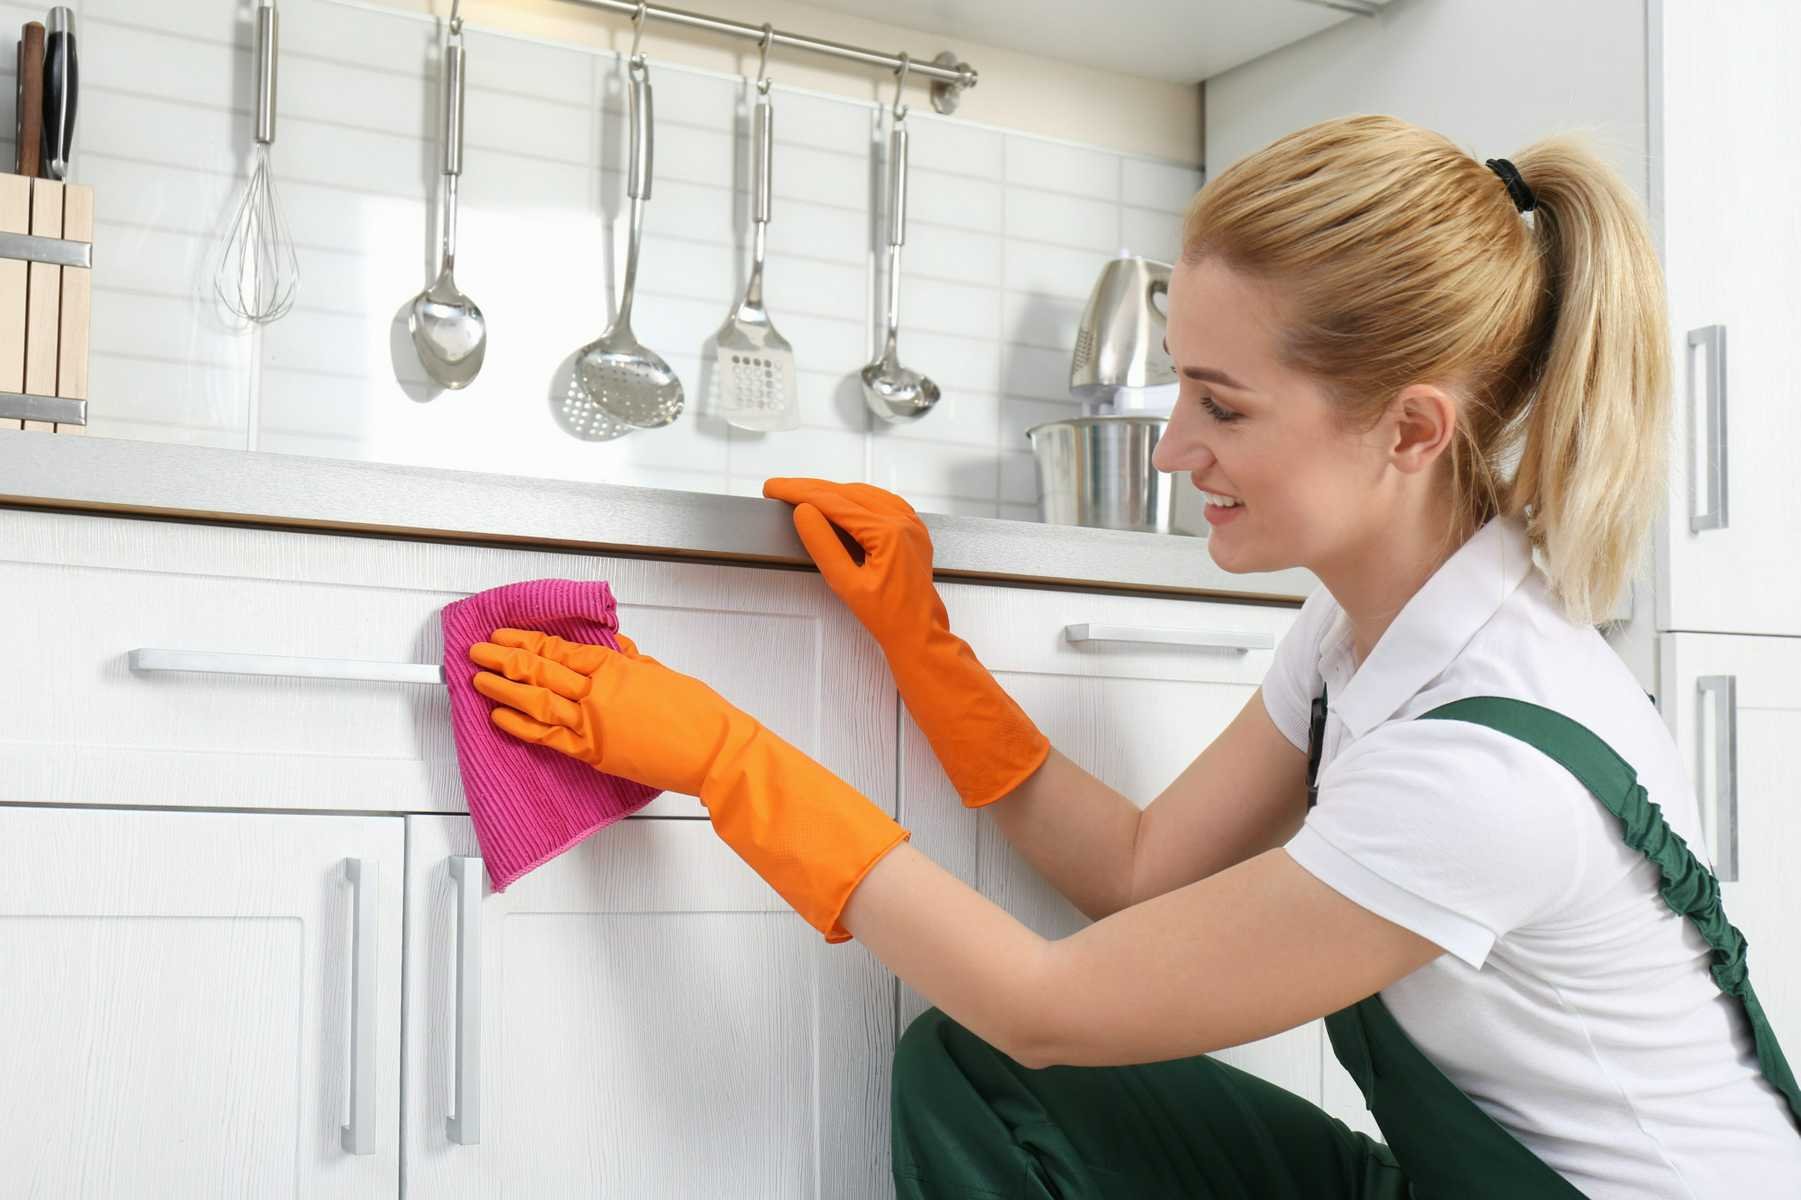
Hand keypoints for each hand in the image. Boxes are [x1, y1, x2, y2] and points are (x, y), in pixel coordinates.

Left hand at [469, 628, 746, 796]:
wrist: (714, 751)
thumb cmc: (698, 713)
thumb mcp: (662, 673)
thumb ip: (632, 662)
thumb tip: (616, 651)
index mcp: (615, 667)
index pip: (558, 649)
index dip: (525, 640)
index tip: (503, 635)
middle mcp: (598, 693)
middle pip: (539, 671)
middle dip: (503, 659)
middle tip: (478, 652)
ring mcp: (592, 724)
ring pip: (536, 702)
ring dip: (504, 690)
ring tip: (480, 680)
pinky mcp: (594, 754)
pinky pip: (547, 738)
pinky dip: (520, 728)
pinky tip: (500, 718)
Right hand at [760, 477, 945, 654]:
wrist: (919, 632)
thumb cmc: (889, 617)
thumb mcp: (846, 584)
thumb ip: (824, 546)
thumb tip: (804, 512)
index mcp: (888, 532)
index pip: (834, 503)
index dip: (800, 493)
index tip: (775, 489)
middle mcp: (902, 520)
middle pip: (847, 492)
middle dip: (811, 488)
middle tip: (781, 488)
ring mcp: (910, 522)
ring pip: (864, 493)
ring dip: (832, 491)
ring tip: (802, 494)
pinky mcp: (911, 529)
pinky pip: (880, 501)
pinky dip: (855, 498)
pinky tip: (839, 501)